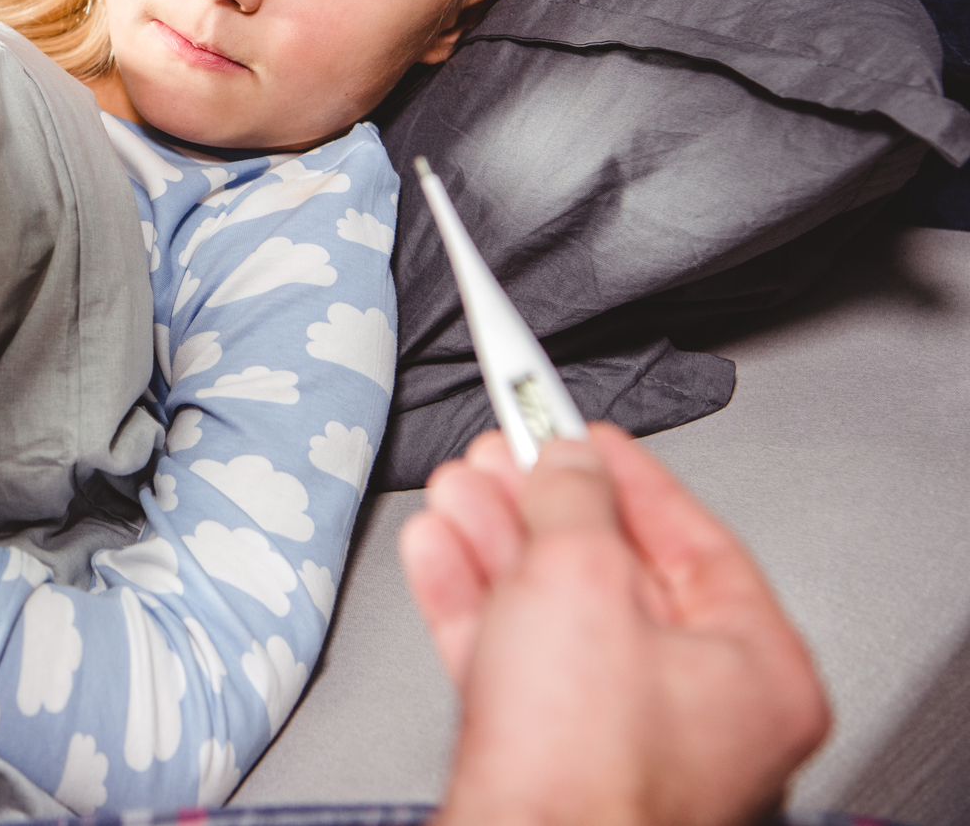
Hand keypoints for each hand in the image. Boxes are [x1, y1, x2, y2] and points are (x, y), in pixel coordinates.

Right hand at [400, 425, 828, 825]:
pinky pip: (512, 656)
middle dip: (543, 505)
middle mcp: (698, 711)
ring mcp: (619, 738)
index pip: (697, 540)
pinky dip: (472, 599)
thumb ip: (572, 498)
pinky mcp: (547, 757)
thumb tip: (566, 462)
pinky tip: (438, 551)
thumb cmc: (583, 764)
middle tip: (507, 455)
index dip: (629, 474)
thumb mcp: (579, 576)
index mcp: (756, 672)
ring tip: (459, 489)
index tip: (583, 430)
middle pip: (616, 573)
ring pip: (554, 612)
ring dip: (497, 540)